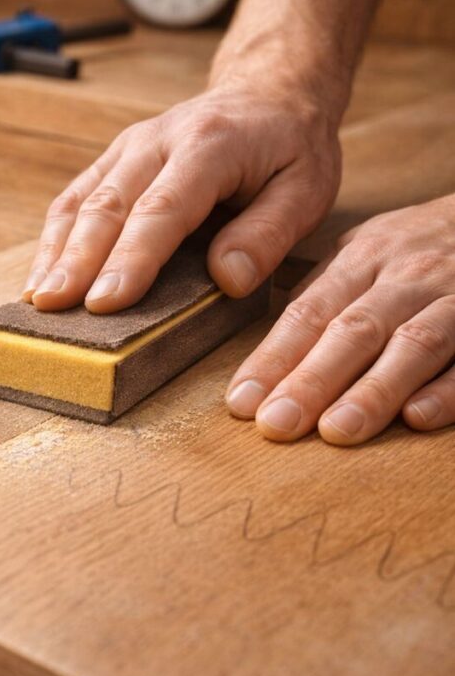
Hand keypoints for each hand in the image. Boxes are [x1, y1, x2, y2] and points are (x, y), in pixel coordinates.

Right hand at [23, 57, 344, 313]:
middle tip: (54, 307)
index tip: (106, 302)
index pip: (163, 209)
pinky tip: (44, 274)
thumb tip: (227, 279)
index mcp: (210, 146)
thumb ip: (268, 235)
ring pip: (82, 200)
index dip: (131, 258)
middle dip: (78, 260)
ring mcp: (129, 147)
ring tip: (38, 298)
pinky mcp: (114, 160)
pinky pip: (75, 197)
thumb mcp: (307, 189)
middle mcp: (158, 140)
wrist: (267, 92)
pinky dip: (55, 238)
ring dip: (57, 251)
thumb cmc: (290, 148)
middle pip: (109, 205)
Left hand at [226, 195, 454, 444]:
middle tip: (276, 425)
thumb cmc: (423, 244)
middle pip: (354, 330)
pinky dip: (447, 389)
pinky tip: (417, 418)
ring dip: (373, 391)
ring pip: (413, 344)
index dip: (274, 357)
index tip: (242, 401)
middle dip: (311, 380)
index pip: (309, 313)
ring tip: (336, 431)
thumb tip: (268, 349)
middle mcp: (406, 277)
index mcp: (363, 259)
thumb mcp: (368, 248)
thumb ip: (322, 294)